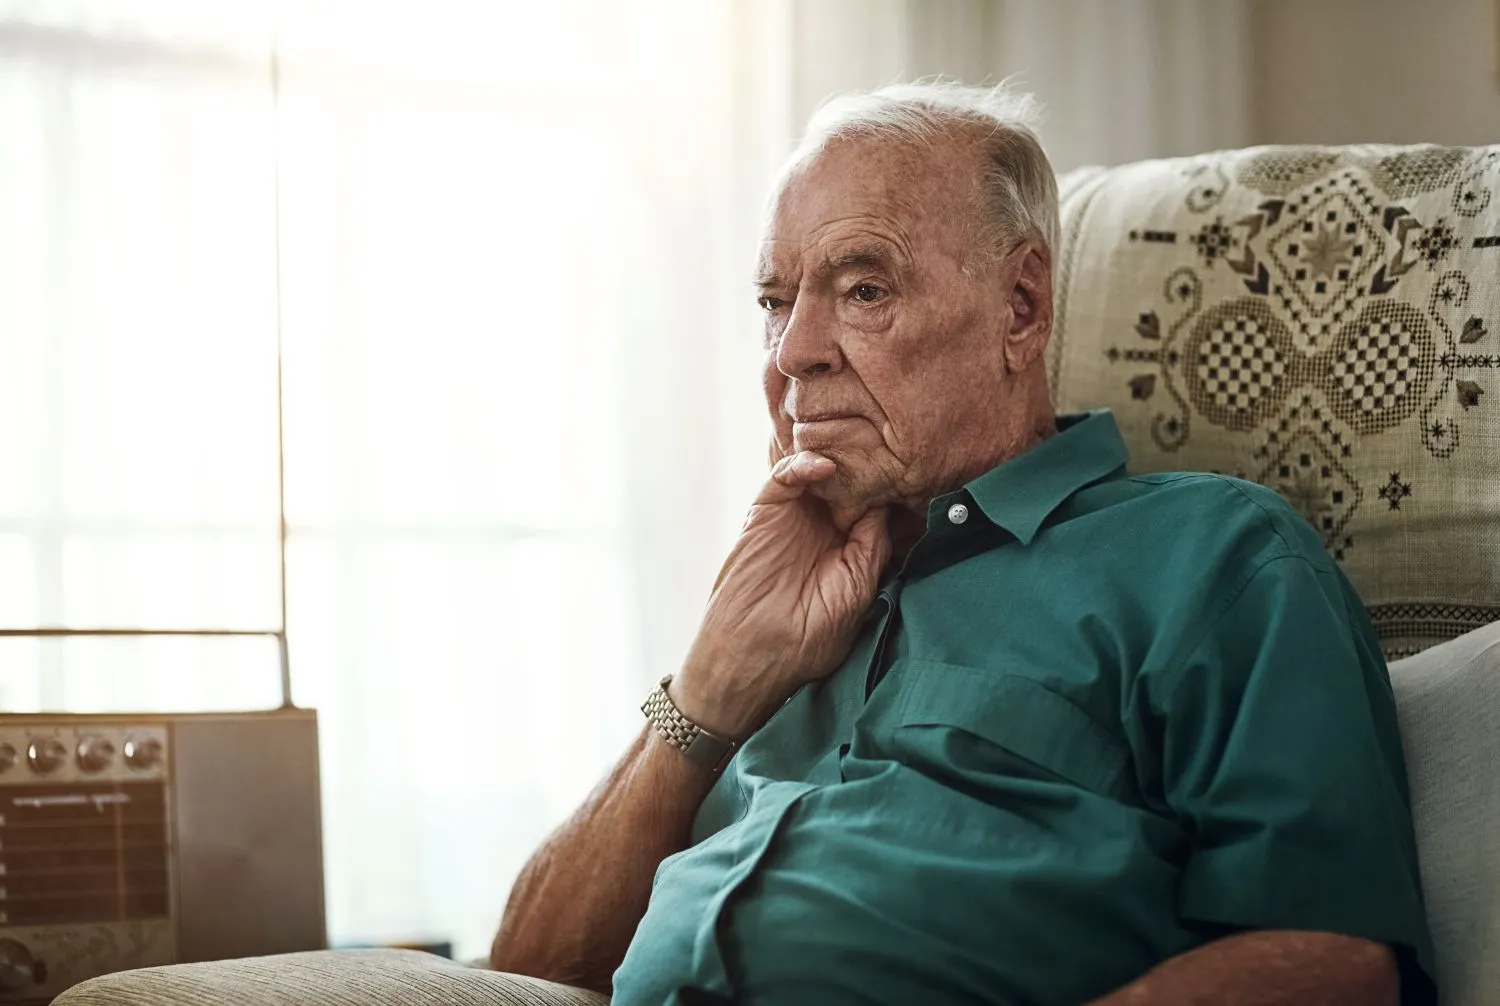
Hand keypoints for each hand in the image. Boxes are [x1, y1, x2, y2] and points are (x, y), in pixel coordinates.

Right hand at [672, 451, 890, 739]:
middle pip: (854, 482)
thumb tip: (888, 506)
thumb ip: (872, 547)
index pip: (880, 507)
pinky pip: (786, 476)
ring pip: (823, 472)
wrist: (754, 655)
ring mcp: (797, 517)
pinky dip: (804, 464)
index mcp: (852, 549)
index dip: (897, 492)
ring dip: (843, 461)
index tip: (919, 478)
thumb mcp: (857, 591)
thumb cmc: (809, 638)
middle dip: (873, 468)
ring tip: (861, 457)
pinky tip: (826, 468)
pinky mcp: (766, 512)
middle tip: (893, 456)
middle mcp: (826, 528)